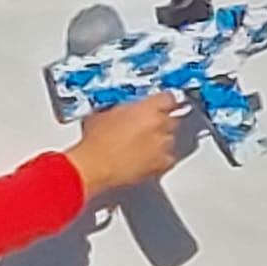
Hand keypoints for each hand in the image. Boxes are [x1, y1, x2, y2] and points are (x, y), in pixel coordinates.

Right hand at [66, 93, 181, 198]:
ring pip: (170, 139)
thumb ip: (123, 108)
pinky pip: (168, 159)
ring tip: (141, 144)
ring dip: (160, 139)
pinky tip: (145, 158)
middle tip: (145, 125)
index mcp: (148, 108)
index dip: (163, 101)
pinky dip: (160, 158)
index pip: (169, 98)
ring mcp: (162, 146)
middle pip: (172, 119)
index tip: (160, 103)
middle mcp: (160, 126)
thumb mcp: (104, 113)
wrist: (93, 167)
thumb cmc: (95, 142)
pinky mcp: (160, 165)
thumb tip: (125, 110)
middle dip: (161, 121)